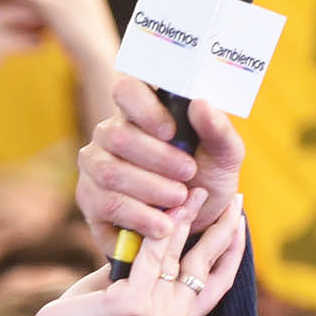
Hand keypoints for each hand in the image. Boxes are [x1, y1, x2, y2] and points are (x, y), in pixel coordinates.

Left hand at [22, 193, 246, 315]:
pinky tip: (167, 208)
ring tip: (198, 192)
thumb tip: (163, 230)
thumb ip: (148, 268)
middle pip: (207, 265)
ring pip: (179, 256)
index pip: (219, 283)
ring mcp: (155, 314)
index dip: (234, 251)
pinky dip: (159, 231)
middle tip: (236, 197)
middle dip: (224, 228)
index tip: (241, 221)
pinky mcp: (133, 304)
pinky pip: (151, 258)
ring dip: (190, 219)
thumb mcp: (128, 290)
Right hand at [79, 75, 243, 266]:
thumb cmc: (207, 179)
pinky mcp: (90, 203)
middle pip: (118, 136)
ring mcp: (94, 169)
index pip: (127, 89)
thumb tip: (200, 103)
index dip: (145, 108)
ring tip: (179, 201)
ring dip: (151, 190)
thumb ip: (219, 129)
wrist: (196, 224)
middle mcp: (110, 135)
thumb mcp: (225, 156)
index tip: (171, 131)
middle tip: (189, 174)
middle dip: (158, 158)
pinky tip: (163, 225)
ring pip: (109, 173)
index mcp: (141, 112)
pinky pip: (105, 206)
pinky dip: (139, 218)